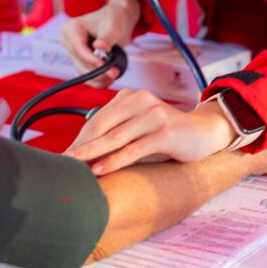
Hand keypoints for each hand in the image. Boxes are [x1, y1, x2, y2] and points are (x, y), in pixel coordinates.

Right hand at [61, 0, 140, 86]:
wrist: (117, 19)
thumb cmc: (114, 18)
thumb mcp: (112, 27)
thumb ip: (106, 38)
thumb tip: (100, 48)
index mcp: (70, 28)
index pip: (79, 49)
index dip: (92, 60)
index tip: (105, 66)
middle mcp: (67, 41)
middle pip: (80, 62)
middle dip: (97, 71)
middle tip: (114, 73)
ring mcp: (73, 52)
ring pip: (82, 72)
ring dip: (98, 78)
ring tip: (114, 75)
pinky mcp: (79, 61)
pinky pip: (86, 75)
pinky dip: (97, 80)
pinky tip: (109, 80)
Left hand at [64, 89, 237, 175]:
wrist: (203, 133)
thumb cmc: (165, 134)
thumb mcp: (138, 128)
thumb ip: (116, 132)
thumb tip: (82, 153)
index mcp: (130, 97)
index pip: (97, 119)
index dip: (79, 139)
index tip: (64, 157)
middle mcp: (141, 101)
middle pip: (102, 126)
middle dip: (81, 146)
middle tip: (63, 164)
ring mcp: (154, 115)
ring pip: (115, 137)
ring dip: (92, 154)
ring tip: (75, 167)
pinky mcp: (166, 132)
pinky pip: (134, 149)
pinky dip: (115, 160)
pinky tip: (100, 170)